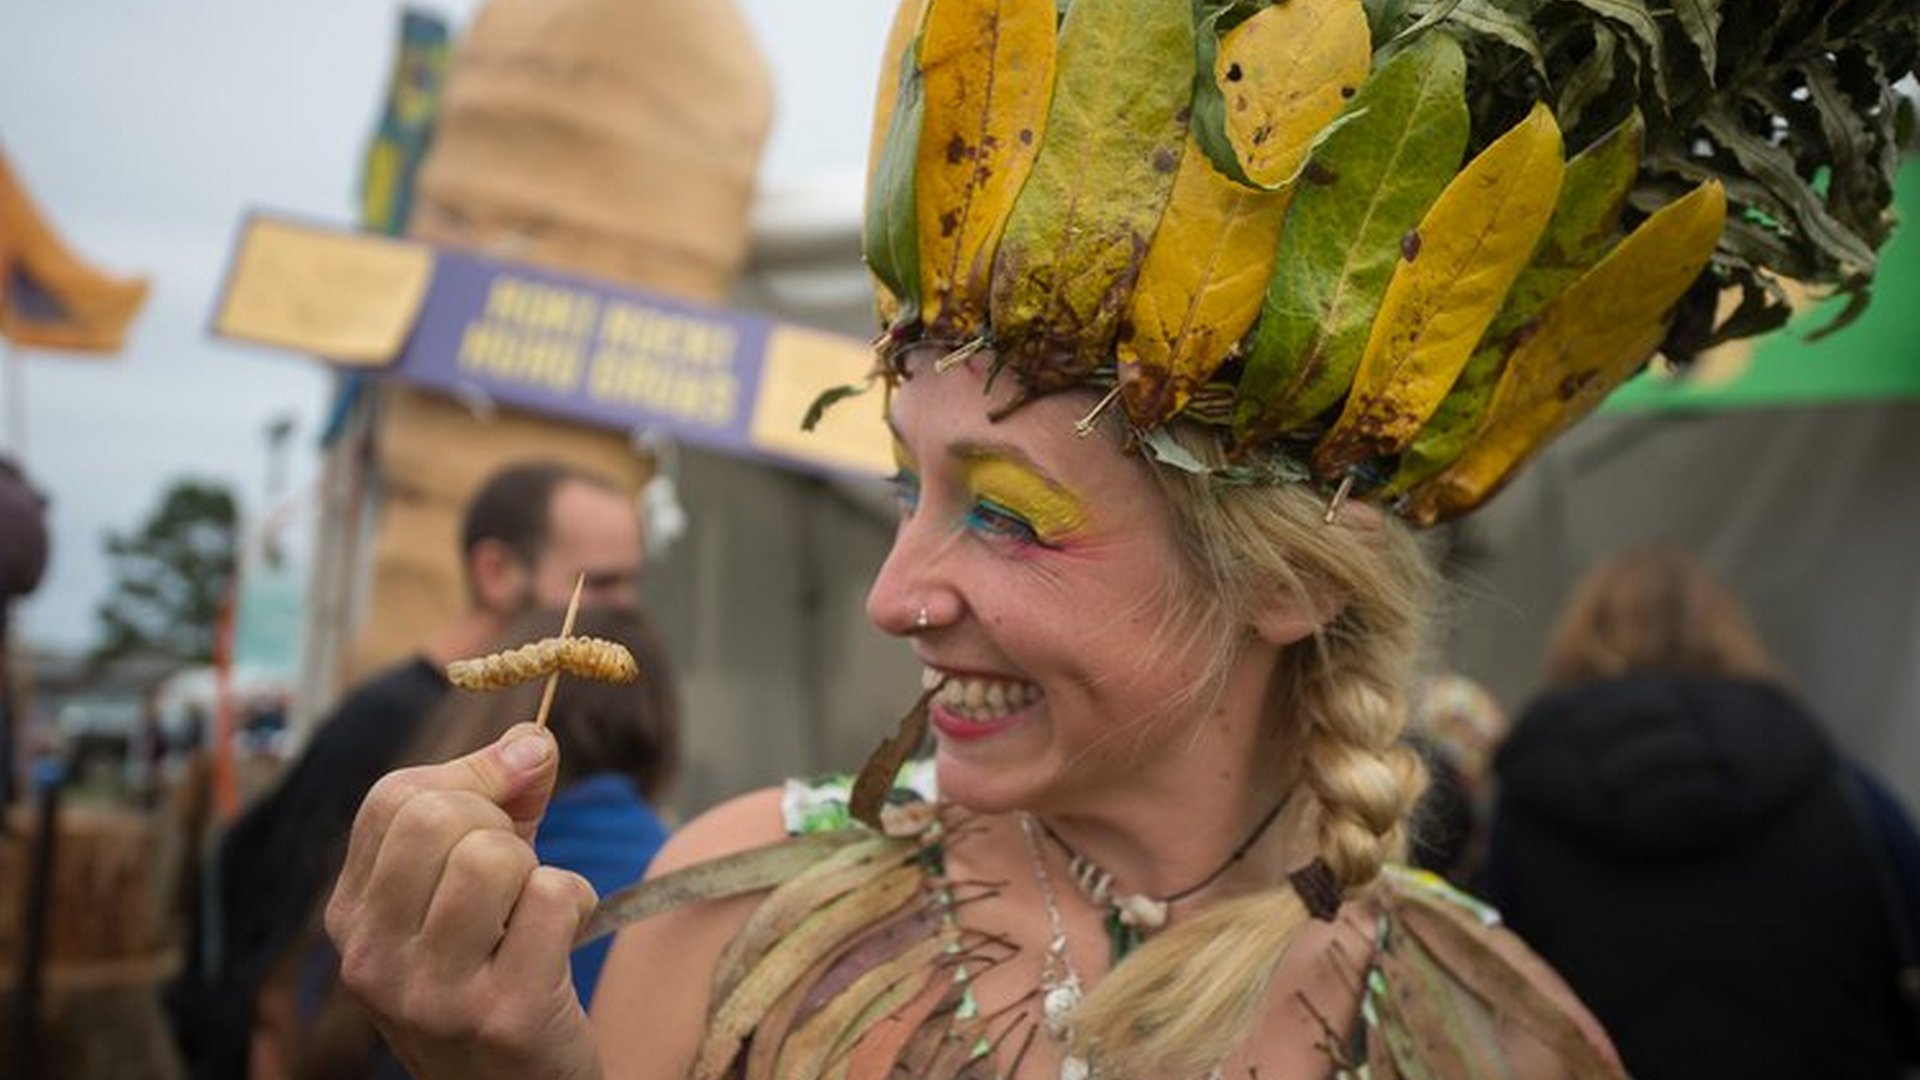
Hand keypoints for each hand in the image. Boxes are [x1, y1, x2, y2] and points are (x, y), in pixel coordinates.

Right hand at [325, 723, 601, 1079]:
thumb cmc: (498, 970)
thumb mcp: (476, 883)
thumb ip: (502, 799)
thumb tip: (533, 738)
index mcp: (352, 918)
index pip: (394, 798)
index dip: (470, 777)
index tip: (510, 794)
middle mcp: (373, 960)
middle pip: (440, 817)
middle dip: (501, 826)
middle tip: (514, 877)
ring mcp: (433, 994)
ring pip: (494, 856)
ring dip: (536, 870)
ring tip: (530, 914)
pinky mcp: (503, 1016)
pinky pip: (554, 896)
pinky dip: (577, 904)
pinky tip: (559, 944)